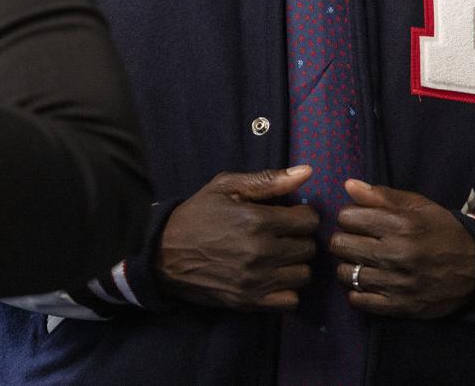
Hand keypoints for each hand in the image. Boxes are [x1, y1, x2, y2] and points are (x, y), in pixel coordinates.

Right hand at [152, 166, 318, 311]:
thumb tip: (307, 172)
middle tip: (281, 236)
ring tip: (277, 256)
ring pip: (303, 275)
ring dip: (294, 265)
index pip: (309, 221)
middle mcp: (261, 251)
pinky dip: (286, 290)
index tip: (289, 216)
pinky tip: (272, 277)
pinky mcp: (250, 302)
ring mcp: (256, 280)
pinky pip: (291, 301)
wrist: (164, 253)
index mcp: (257, 220)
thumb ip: (268, 180)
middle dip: (299, 239)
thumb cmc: (198, 215)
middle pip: (309, 248)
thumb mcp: (226, 187)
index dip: (302, 215)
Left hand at [328, 180, 474, 318]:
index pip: (347, 217)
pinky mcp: (402, 306)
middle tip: (357, 242)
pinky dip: (357, 292)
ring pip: (346, 273)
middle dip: (344, 240)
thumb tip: (348, 185)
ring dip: (349, 266)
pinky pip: (359, 300)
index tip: (359, 221)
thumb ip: (382, 195)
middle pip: (341, 245)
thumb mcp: (419, 205)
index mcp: (401, 224)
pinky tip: (368, 282)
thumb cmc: (443, 231)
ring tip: (362, 262)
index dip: (349, 217)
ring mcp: (399, 283)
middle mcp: (398, 254)